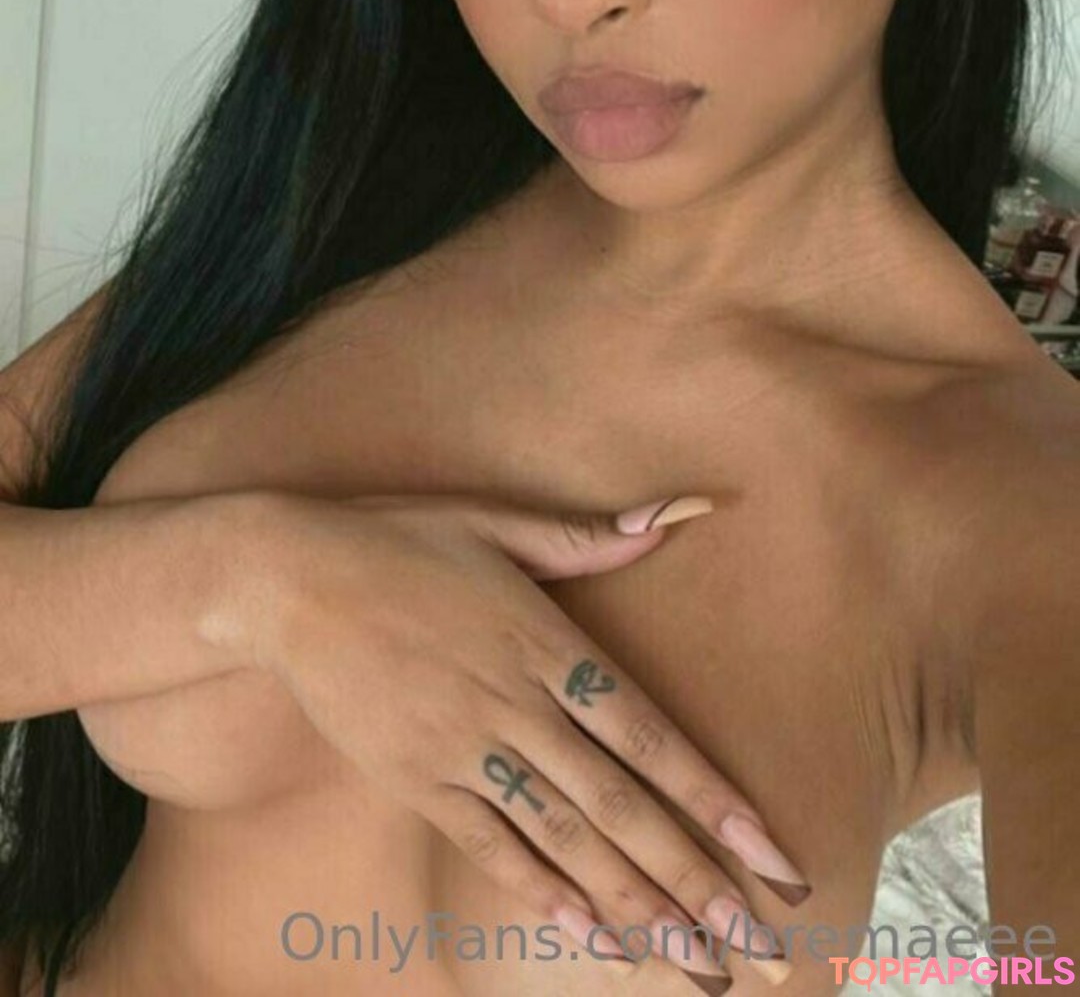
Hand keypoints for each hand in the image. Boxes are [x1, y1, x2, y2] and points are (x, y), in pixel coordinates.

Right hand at [246, 489, 804, 984]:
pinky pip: (490, 847)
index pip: (650, 737)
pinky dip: (542, 891)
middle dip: (696, 881)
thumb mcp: (497, 521)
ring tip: (697, 963)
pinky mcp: (417, 781)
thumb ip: (589, 535)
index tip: (772, 855)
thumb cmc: (400, 538)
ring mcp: (464, 749)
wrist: (287, 579)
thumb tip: (679, 514)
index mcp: (547, 641)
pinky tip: (590, 935)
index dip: (715, 801)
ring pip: (564, 841)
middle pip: (620, 808)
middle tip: (760, 944)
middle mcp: (515, 705)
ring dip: (635, 906)